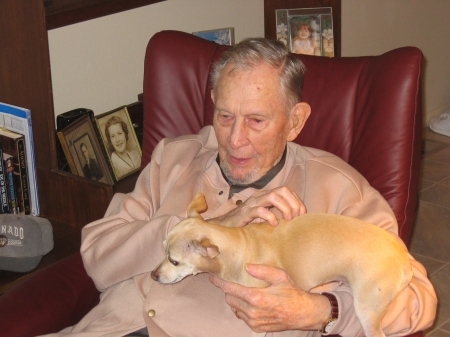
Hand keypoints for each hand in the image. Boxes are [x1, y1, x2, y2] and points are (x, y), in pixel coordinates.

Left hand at [209, 264, 329, 332]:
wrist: (303, 313)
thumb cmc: (293, 293)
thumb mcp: (280, 276)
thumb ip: (262, 270)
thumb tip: (247, 267)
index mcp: (256, 297)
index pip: (230, 289)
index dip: (220, 283)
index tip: (213, 278)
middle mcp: (252, 311)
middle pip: (229, 299)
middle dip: (229, 291)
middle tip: (233, 283)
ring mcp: (254, 321)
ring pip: (234, 308)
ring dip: (236, 300)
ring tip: (244, 293)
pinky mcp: (256, 327)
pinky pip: (242, 316)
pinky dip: (242, 309)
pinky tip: (251, 303)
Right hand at [210, 186, 305, 226]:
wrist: (224, 227)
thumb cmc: (246, 224)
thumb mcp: (264, 218)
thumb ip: (276, 215)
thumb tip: (295, 222)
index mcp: (266, 196)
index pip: (287, 191)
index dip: (297, 202)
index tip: (302, 216)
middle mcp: (260, 196)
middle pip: (283, 190)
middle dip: (294, 203)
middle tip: (296, 218)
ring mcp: (252, 203)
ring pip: (273, 196)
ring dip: (285, 208)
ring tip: (287, 220)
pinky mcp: (245, 213)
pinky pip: (260, 210)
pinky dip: (270, 216)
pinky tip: (273, 224)